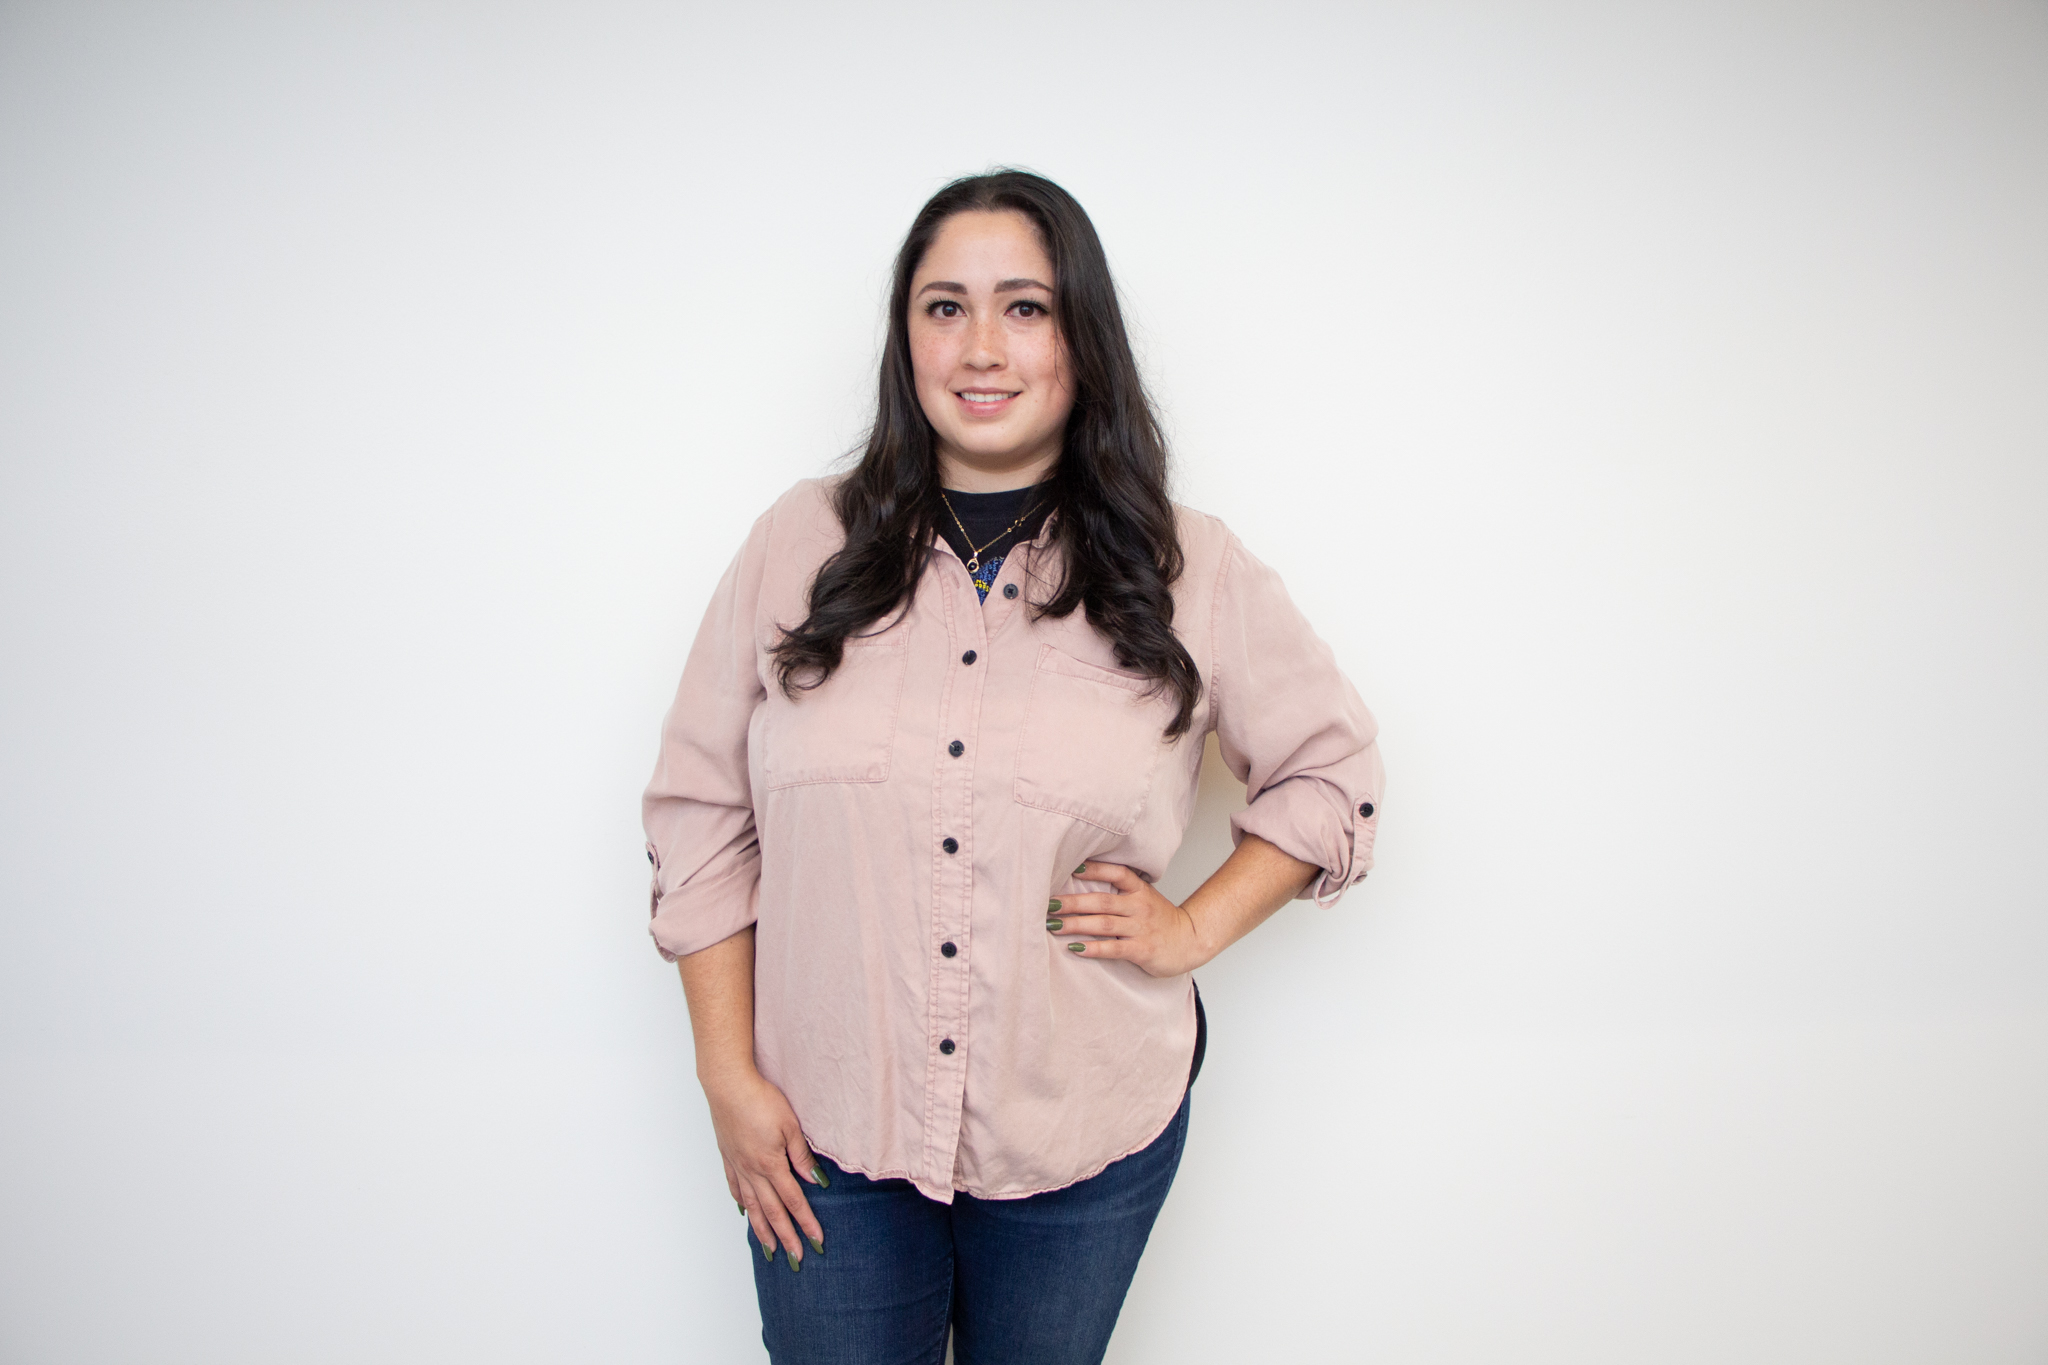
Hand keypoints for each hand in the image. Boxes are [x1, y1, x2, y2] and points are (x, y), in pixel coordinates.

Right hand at [702, 1066, 826, 1269]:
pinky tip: (745, 1213)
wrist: (728, 1085)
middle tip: (795, 1258)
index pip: (793, 1202)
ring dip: (762, 1229)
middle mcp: (752, 1171)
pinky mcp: (728, 1156)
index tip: (815, 1242)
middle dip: (786, 1237)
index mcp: (771, 1165)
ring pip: (752, 1206)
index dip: (806, 1223)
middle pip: (772, 1211)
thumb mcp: (790, 1126)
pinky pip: (735, 1187)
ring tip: (770, 1249)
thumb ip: (801, 1156)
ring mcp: (738, 1165)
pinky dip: (742, 1204)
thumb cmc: (761, 1100)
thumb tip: (814, 1181)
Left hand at [1048, 860, 1208, 977]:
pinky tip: (1075, 948)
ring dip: (1076, 924)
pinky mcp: (1143, 950)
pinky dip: (1094, 948)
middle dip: (1073, 903)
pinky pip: (1114, 948)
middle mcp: (1140, 906)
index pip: (1116, 873)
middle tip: (1048, 904)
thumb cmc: (1160, 920)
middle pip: (1102, 901)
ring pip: (1104, 924)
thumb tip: (1081, 881)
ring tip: (1053, 926)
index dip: (1094, 869)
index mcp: (1139, 890)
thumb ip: (1120, 891)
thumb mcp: (1144, 898)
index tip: (1071, 867)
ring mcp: (1141, 929)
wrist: (1190, 941)